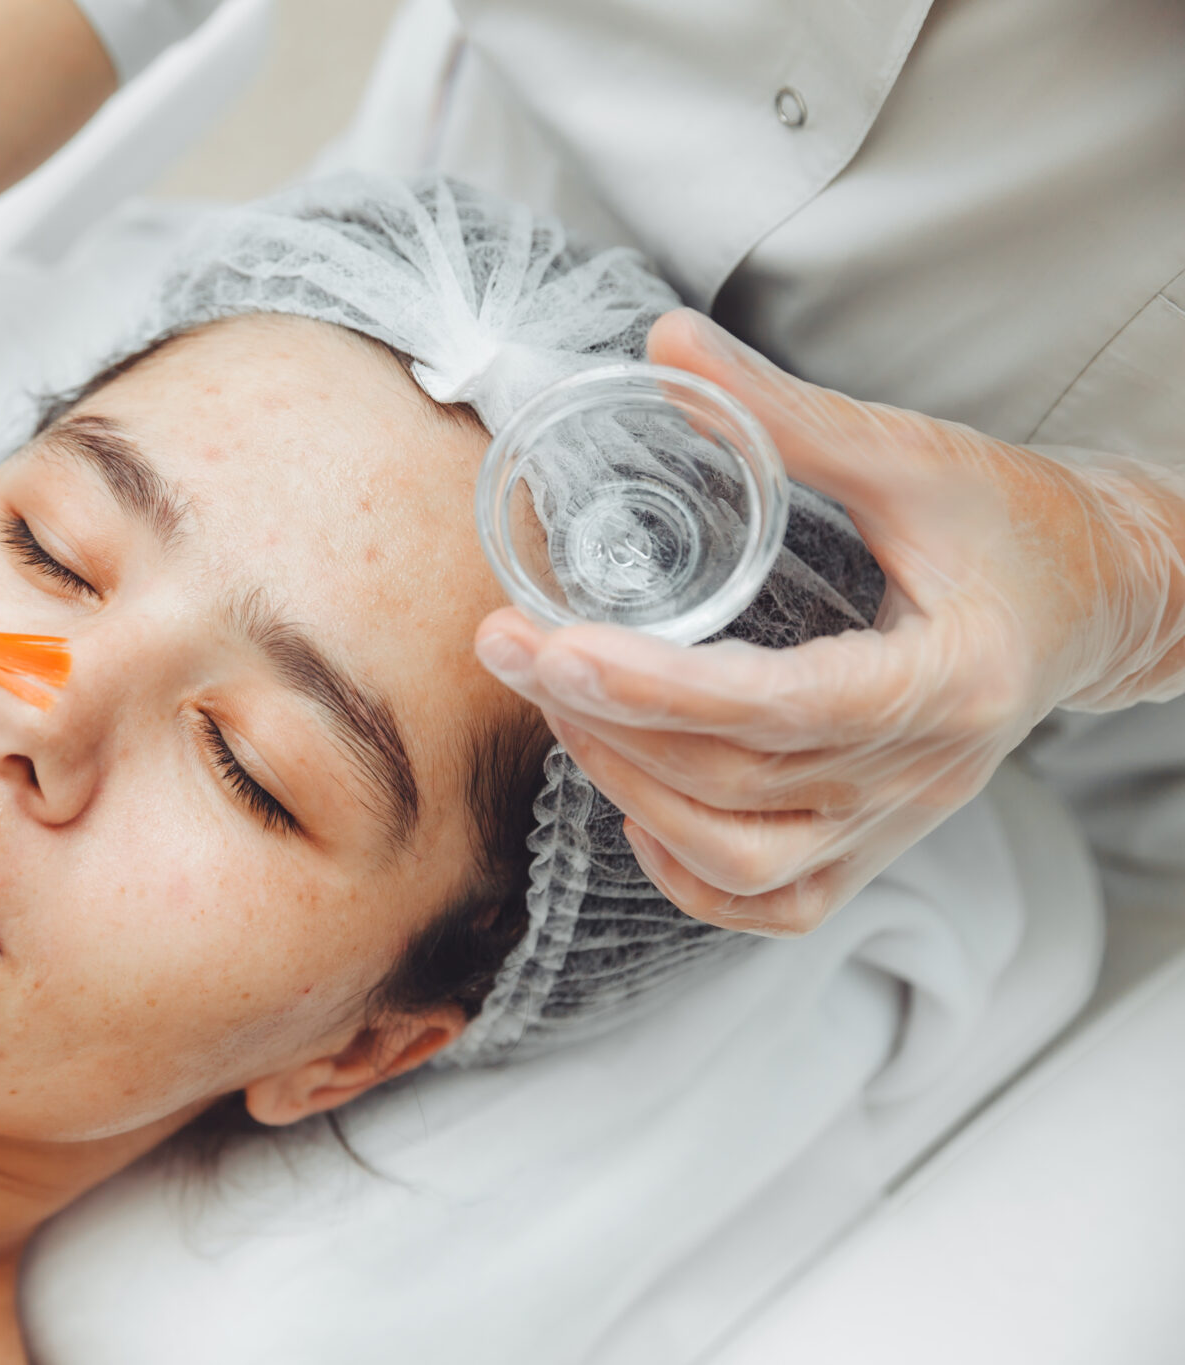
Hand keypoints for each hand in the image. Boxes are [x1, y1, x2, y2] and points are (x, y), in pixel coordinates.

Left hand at [474, 309, 1184, 934]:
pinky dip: (688, 871)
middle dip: (606, 719)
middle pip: (739, 782)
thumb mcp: (909, 454)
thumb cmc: (1012, 522)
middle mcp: (926, 774)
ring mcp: (900, 824)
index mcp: (954, 678)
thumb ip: (783, 410)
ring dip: (631, 788)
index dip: (661, 686)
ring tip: (560, 704)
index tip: (557, 643)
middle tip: (512, 645)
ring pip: (744, 857)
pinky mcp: (875, 845)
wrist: (1098, 598)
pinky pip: (772, 902)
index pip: (788, 705)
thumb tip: (664, 343)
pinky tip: (633, 802)